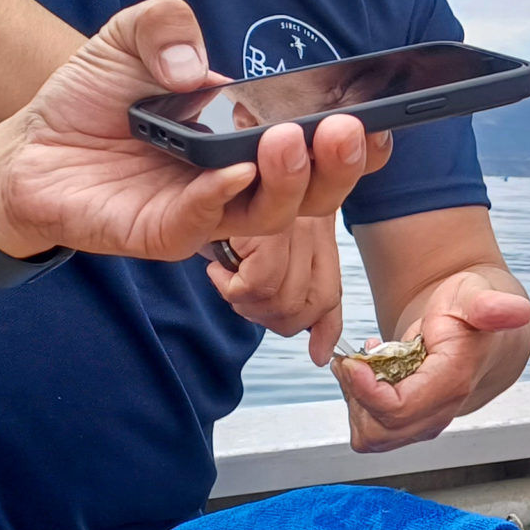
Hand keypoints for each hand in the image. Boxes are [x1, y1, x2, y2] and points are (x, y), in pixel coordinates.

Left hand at [0, 0, 382, 261]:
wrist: (30, 141)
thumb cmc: (93, 97)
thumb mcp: (130, 36)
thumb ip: (165, 24)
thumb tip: (195, 64)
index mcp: (251, 137)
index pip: (321, 149)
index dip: (360, 142)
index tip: (382, 118)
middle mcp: (239, 181)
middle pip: (315, 193)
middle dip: (340, 165)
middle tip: (344, 129)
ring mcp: (203, 212)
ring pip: (269, 217)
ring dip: (289, 182)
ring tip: (290, 139)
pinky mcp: (159, 234)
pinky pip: (201, 228)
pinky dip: (220, 201)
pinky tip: (232, 173)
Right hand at [208, 216, 348, 361]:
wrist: (197, 174)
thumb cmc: (224, 214)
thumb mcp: (265, 251)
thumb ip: (298, 293)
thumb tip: (321, 354)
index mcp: (320, 232)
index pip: (332, 293)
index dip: (327, 330)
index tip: (319, 354)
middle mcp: (314, 226)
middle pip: (313, 304)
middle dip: (276, 319)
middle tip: (245, 301)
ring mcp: (294, 225)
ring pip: (286, 299)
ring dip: (249, 303)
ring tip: (229, 281)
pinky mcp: (268, 227)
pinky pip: (259, 284)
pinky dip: (232, 287)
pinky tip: (217, 270)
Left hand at [334, 270, 529, 452]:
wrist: (476, 329)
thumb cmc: (471, 309)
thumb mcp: (476, 295)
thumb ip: (492, 305)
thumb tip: (519, 311)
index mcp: (452, 383)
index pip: (397, 410)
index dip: (365, 390)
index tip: (352, 361)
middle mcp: (440, 412)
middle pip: (379, 432)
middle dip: (355, 396)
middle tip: (351, 360)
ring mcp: (425, 423)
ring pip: (371, 437)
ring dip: (355, 402)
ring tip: (361, 364)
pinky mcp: (411, 426)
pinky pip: (372, 431)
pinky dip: (360, 405)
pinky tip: (369, 374)